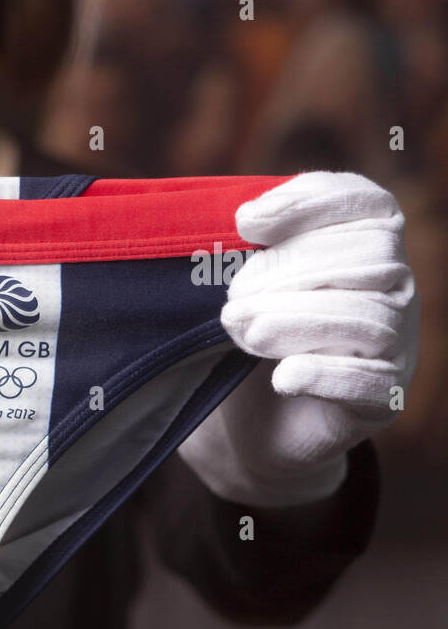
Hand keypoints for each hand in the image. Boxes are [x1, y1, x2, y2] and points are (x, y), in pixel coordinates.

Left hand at [179, 172, 418, 506]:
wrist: (246, 426)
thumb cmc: (246, 338)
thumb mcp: (245, 284)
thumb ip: (251, 244)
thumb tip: (247, 216)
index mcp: (367, 248)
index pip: (368, 204)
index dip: (311, 202)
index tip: (245, 221)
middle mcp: (395, 291)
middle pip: (370, 258)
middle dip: (289, 272)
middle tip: (232, 299)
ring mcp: (396, 347)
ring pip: (370, 319)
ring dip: (296, 322)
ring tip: (243, 332)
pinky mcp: (382, 401)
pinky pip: (371, 382)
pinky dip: (324, 374)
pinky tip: (283, 376)